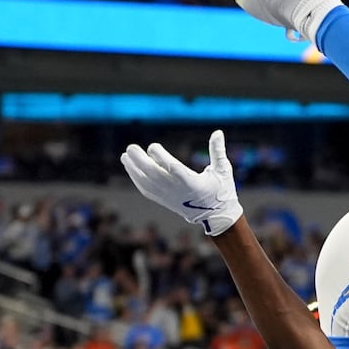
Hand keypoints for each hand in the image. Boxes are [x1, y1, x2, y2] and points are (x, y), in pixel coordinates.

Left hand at [121, 131, 243, 236]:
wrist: (215, 215)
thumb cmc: (221, 190)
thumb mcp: (223, 170)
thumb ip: (218, 151)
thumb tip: (218, 132)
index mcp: (193, 184)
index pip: (173, 169)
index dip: (161, 158)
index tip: (153, 146)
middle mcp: (178, 191)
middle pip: (154, 175)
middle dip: (140, 162)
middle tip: (131, 147)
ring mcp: (169, 197)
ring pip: (147, 183)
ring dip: (134, 169)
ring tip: (125, 155)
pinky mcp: (164, 200)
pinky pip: (146, 190)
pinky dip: (136, 178)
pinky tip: (130, 167)